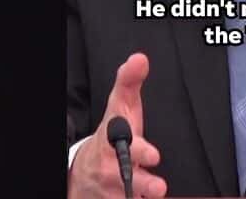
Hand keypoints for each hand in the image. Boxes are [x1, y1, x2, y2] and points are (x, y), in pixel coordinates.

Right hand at [69, 53, 167, 197]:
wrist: (87, 170)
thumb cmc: (112, 135)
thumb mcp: (119, 107)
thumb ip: (129, 82)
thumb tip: (140, 59)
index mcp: (113, 140)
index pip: (124, 143)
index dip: (139, 150)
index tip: (152, 154)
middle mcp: (112, 167)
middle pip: (127, 177)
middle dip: (143, 182)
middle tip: (158, 186)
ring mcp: (113, 189)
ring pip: (130, 197)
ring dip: (144, 196)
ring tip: (158, 193)